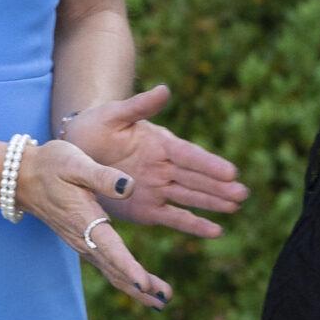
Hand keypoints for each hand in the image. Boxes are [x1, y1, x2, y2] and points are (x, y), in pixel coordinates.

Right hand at [15, 137, 171, 310]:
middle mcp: (83, 238)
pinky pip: (106, 265)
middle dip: (139, 287)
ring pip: (111, 271)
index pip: (110, 248)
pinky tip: (140, 287)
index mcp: (85, 220)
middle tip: (166, 299)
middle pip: (114, 268)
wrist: (22, 177)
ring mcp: (82, 243)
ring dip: (135, 288)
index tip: (144, 285)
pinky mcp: (83, 241)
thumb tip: (129, 187)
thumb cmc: (51, 165)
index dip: (128, 267)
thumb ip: (102, 176)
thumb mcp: (76, 163)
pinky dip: (124, 278)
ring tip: (161, 302)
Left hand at [61, 85, 246, 239]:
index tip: (230, 171)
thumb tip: (164, 89)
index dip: (209, 164)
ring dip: (213, 203)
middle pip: (196, 179)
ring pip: (191, 197)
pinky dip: (194, 225)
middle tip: (242, 194)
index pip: (189, 155)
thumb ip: (140, 106)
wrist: (77, 149)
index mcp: (160, 143)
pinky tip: (216, 231)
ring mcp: (158, 189)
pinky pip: (174, 218)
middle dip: (219, 187)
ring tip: (236, 206)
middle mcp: (165, 167)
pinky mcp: (148, 209)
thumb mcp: (115, 114)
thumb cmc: (98, 126)